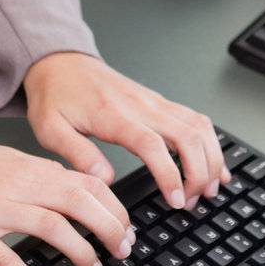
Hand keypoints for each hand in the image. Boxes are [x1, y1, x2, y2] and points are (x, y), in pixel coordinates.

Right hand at [0, 140, 133, 265]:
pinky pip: (6, 259)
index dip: (114, 207)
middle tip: (122, 252)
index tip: (127, 228)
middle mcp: (16, 183)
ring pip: (52, 226)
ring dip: (80, 252)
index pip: (85, 182)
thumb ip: (38, 175)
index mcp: (27, 166)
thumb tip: (74, 190)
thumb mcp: (3, 161)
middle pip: (78, 201)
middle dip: (109, 228)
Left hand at [23, 51, 227, 209]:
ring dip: (210, 158)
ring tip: (208, 189)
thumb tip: (105, 178)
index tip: (176, 200)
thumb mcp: (50, 128)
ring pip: (199, 127)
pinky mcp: (160, 103)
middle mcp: (141, 106)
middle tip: (190, 202)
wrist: (61, 63)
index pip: (152, 145)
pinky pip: (196, 120)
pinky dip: (211, 143)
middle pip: (188, 136)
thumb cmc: (56, 96)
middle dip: (199, 173)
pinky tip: (214, 164)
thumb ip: (77, 154)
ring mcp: (155, 102)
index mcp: (114, 115)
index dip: (170, 174)